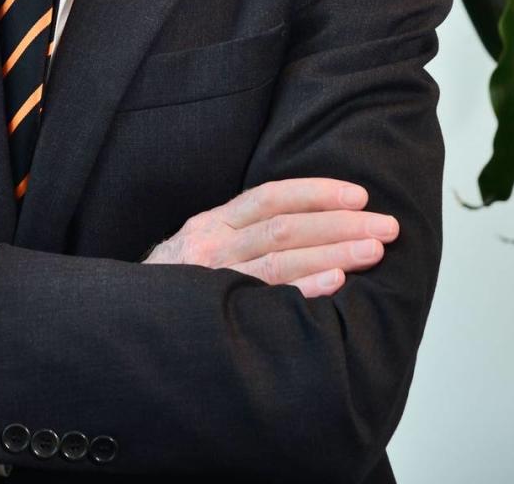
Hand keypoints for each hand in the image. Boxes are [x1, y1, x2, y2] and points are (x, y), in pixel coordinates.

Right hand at [142, 177, 398, 298]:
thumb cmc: (176, 288)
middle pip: (285, 225)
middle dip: (340, 224)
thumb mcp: (203, 249)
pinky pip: (265, 296)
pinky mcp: (212, 310)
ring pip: (280, 257)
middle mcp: (212, 243)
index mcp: (214, 222)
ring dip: (333, 251)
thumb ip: (242, 235)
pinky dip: (303, 287)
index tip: (360, 196)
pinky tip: (335, 283)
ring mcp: (211, 277)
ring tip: (374, 251)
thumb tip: (309, 227)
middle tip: (387, 227)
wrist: (126, 321)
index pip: (271, 196)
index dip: (317, 192)